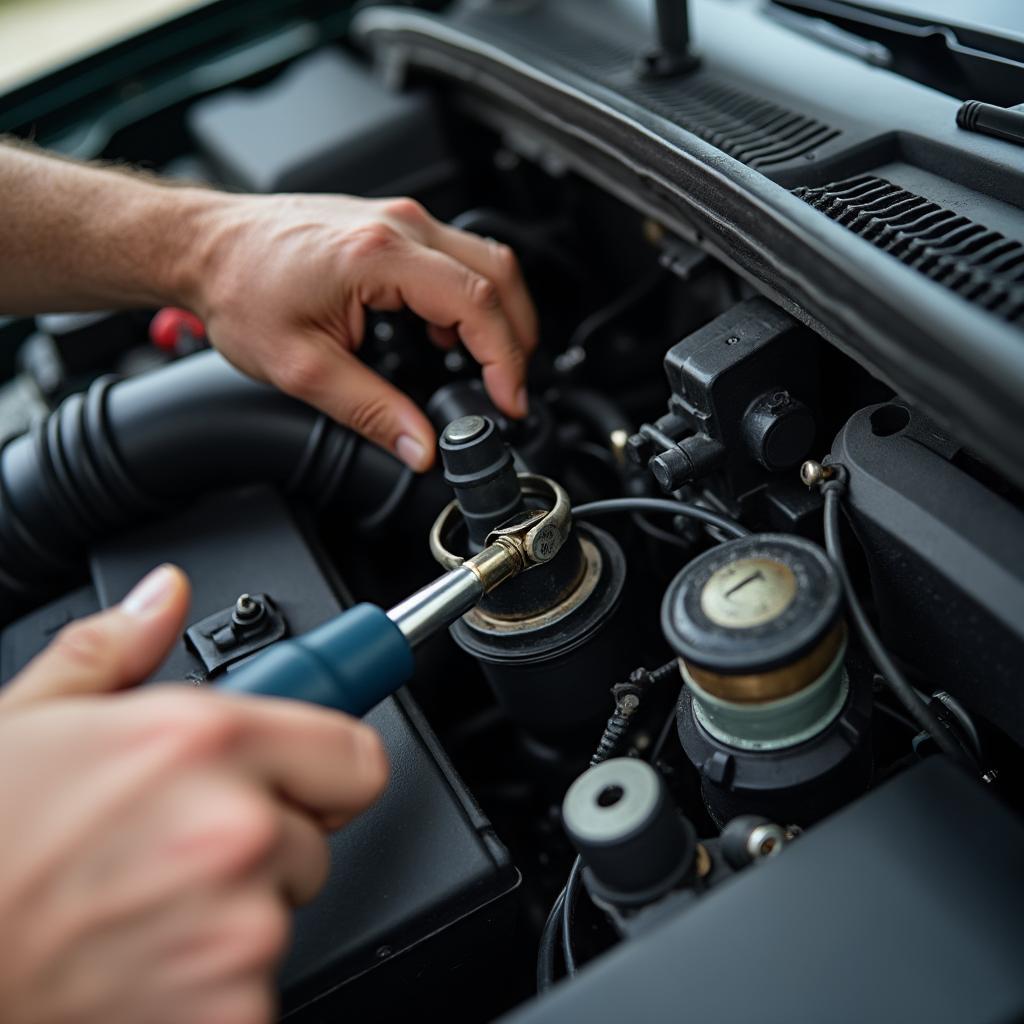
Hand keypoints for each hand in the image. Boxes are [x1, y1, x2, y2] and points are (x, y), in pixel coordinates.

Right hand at [0, 565, 387, 1023]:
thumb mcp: (32, 719)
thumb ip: (118, 647)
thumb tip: (164, 596)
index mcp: (203, 740)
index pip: (357, 755)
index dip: (326, 765)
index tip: (304, 776)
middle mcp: (234, 829)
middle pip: (316, 836)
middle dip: (264, 839)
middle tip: (179, 845)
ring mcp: (237, 928)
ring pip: (285, 909)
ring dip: (235, 910)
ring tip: (144, 903)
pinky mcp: (230, 1011)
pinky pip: (258, 985)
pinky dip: (213, 983)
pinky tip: (142, 959)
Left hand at [186, 194, 537, 470]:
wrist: (205, 248)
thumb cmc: (240, 290)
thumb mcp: (303, 368)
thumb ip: (372, 412)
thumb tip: (421, 447)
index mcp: (380, 255)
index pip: (478, 303)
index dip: (506, 358)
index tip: (510, 398)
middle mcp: (398, 225)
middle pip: (500, 273)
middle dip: (518, 337)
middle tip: (510, 387)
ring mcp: (398, 218)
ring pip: (485, 260)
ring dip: (498, 315)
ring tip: (485, 366)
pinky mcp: (391, 224)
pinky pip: (456, 256)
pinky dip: (470, 299)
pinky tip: (448, 335)